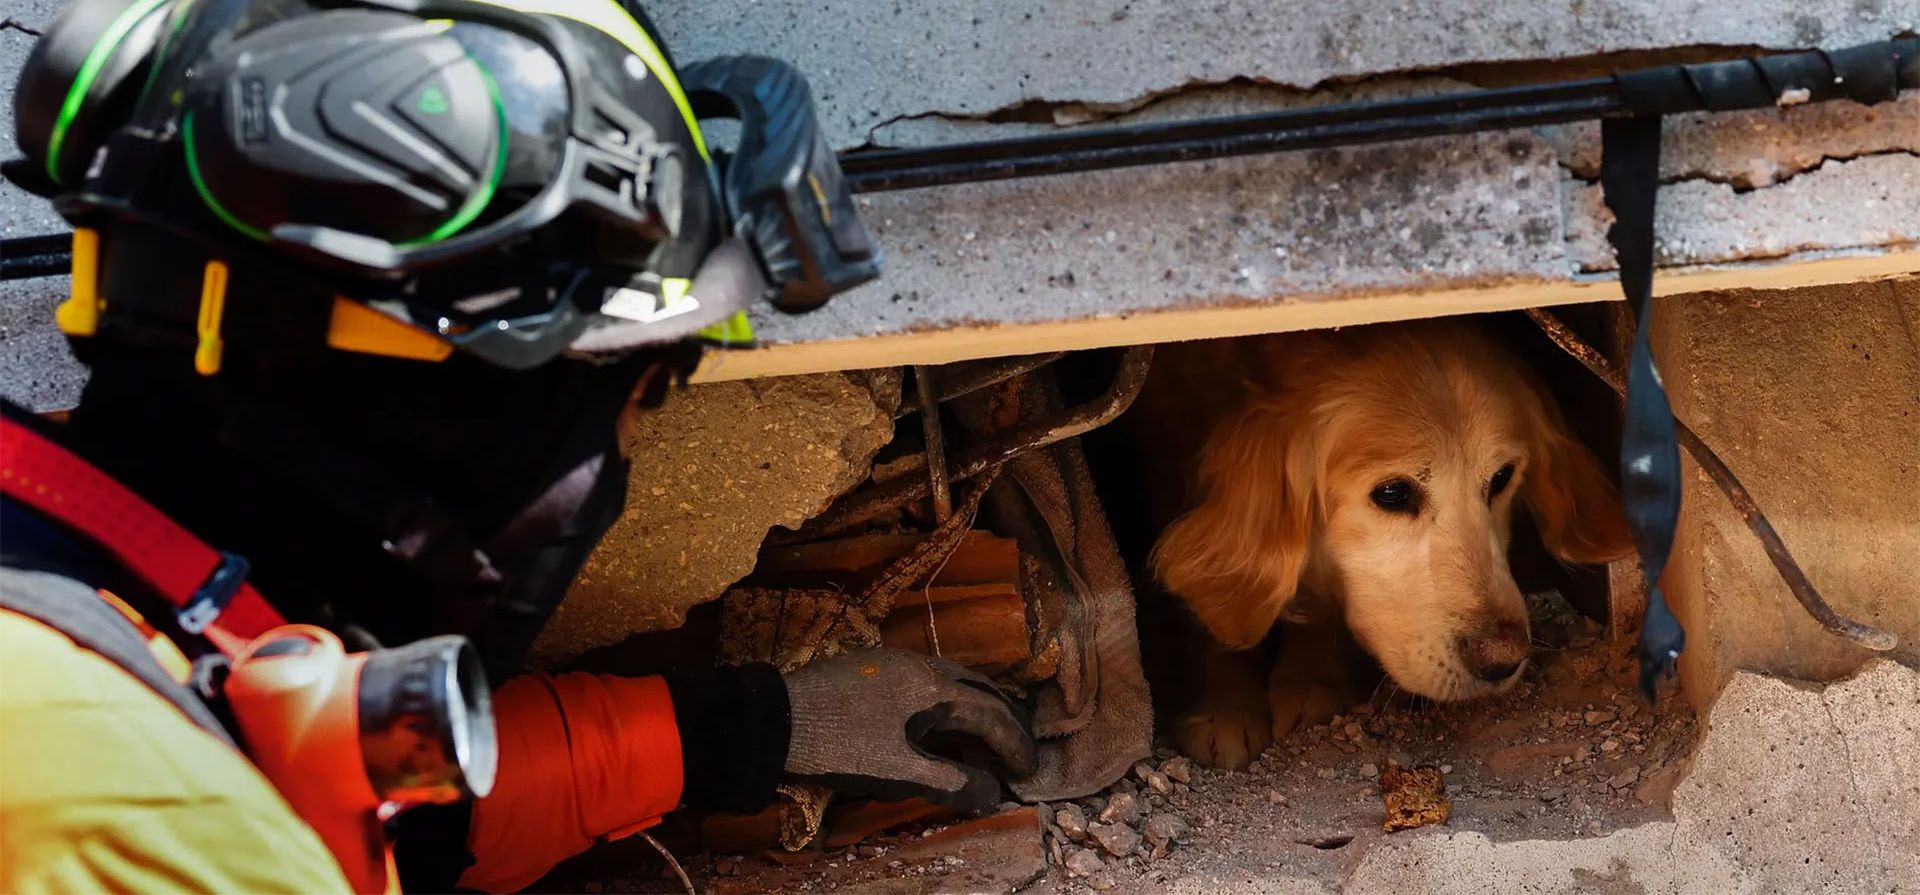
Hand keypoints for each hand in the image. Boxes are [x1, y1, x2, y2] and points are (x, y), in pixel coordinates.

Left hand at [782, 649, 1037, 812]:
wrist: (775, 719)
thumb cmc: (842, 747)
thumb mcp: (899, 773)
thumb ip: (951, 782)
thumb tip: (993, 794)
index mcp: (935, 688)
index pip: (992, 714)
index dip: (1015, 745)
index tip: (1027, 774)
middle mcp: (923, 665)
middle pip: (980, 690)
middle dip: (1004, 723)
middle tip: (1017, 755)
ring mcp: (897, 661)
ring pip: (954, 681)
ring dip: (977, 712)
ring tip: (986, 743)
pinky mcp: (874, 666)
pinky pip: (929, 681)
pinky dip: (950, 704)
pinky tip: (940, 726)